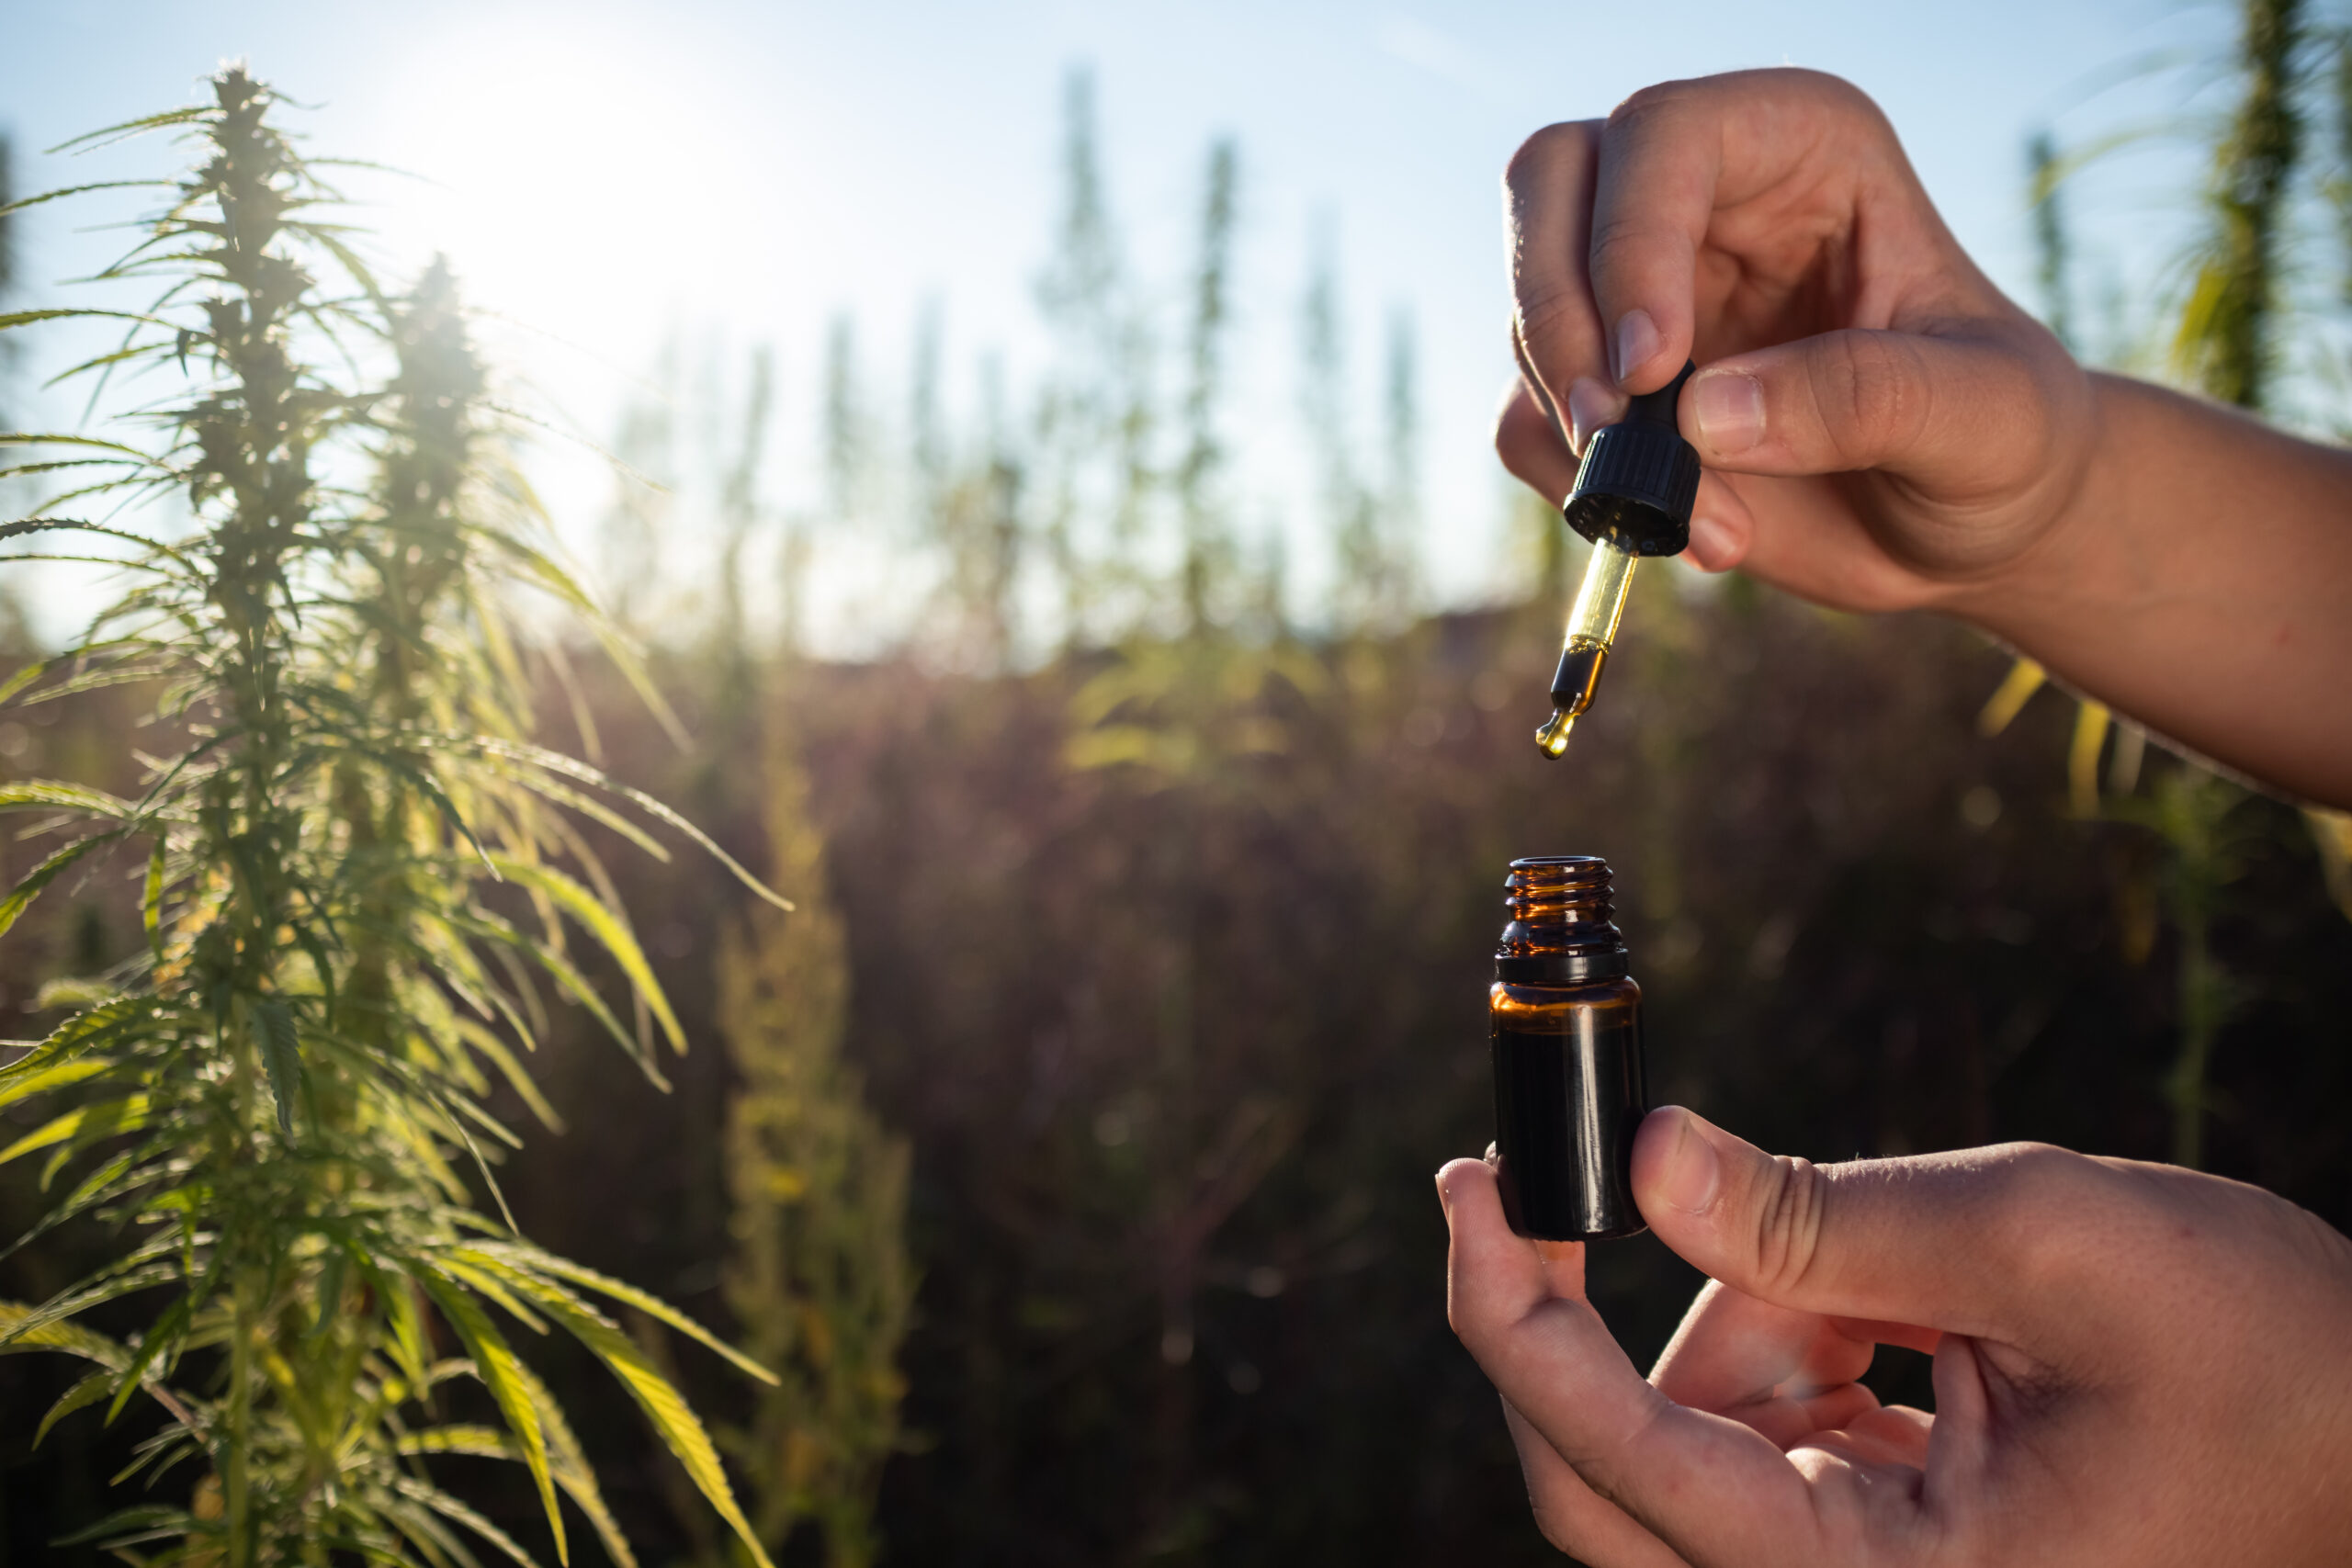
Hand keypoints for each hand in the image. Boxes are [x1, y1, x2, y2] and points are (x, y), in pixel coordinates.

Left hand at [1438, 1107, 2351, 1565]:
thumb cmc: (2267, 1355)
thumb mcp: (2043, 1246)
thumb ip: (1822, 1217)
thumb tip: (1645, 1159)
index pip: (1623, 1464)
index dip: (1514, 1321)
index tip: (1469, 1190)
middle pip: (1613, 1482)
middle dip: (1574, 1323)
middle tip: (1531, 1178)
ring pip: (1698, 1433)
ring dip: (1749, 1319)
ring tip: (1900, 1271)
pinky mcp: (1885, 1532)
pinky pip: (1774, 1428)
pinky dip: (1801, 1338)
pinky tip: (1903, 1308)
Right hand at [1497, 68, 2096, 615]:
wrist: (1969, 528)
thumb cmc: (2002, 441)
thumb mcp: (1983, 416)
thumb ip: (1864, 396)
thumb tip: (1705, 414)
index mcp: (1799, 149)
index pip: (1664, 135)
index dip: (1632, 238)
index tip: (1653, 365)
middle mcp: (1702, 201)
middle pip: (1549, 183)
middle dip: (1557, 313)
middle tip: (1612, 430)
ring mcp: (1638, 296)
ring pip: (1526, 312)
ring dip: (1586, 433)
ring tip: (1709, 519)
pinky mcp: (1605, 393)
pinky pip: (1526, 422)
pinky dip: (1580, 490)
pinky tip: (1686, 532)